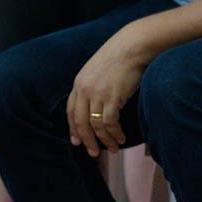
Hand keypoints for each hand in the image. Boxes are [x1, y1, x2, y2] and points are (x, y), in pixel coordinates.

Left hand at [66, 31, 145, 157]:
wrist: (130, 48)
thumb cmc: (118, 60)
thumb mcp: (97, 73)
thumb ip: (92, 88)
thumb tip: (96, 106)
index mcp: (78, 84)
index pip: (71, 112)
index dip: (73, 129)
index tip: (77, 142)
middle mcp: (83, 90)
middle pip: (80, 122)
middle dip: (87, 140)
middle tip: (94, 153)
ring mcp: (97, 93)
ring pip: (95, 125)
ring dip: (105, 140)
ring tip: (114, 148)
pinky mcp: (112, 97)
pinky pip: (110, 122)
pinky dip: (114, 133)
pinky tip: (121, 138)